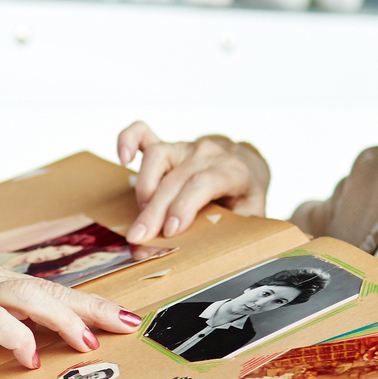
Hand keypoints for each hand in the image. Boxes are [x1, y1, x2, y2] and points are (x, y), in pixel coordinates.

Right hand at [0, 258, 140, 370]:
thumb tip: (16, 341)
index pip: (45, 289)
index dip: (84, 303)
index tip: (115, 317)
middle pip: (50, 289)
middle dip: (92, 308)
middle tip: (126, 324)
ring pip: (30, 297)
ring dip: (64, 320)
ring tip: (88, 342)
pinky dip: (18, 336)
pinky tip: (30, 355)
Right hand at [116, 121, 270, 242]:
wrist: (244, 162)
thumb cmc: (244, 191)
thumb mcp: (253, 211)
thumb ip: (240, 226)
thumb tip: (221, 245)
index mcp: (232, 170)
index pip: (202, 183)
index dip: (183, 207)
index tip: (170, 230)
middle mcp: (207, 153)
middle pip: (175, 179)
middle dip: (155, 211)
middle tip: (141, 237)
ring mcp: (186, 146)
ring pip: (158, 156)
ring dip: (145, 187)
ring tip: (142, 213)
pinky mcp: (168, 145)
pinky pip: (143, 133)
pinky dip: (128, 141)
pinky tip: (123, 158)